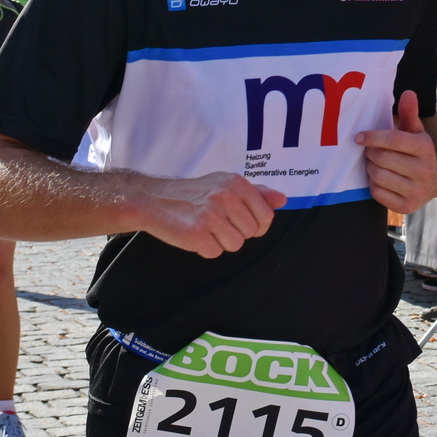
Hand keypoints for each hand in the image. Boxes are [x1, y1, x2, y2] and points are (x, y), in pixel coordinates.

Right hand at [136, 171, 283, 259]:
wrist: (154, 199)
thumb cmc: (194, 194)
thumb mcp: (225, 185)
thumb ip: (257, 193)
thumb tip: (283, 199)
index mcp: (236, 183)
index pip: (266, 216)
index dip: (256, 225)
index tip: (241, 222)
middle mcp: (225, 196)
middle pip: (251, 233)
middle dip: (236, 232)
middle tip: (217, 223)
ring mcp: (210, 215)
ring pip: (235, 244)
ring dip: (221, 242)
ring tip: (206, 228)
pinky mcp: (196, 233)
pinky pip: (215, 252)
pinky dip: (206, 249)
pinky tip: (195, 235)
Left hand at [356, 90, 436, 212]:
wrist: (432, 183)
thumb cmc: (417, 153)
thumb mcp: (416, 132)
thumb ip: (409, 113)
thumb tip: (408, 93)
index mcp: (425, 148)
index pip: (394, 140)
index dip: (373, 137)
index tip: (359, 137)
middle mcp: (423, 170)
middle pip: (382, 158)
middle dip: (370, 153)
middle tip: (369, 151)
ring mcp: (415, 190)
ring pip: (378, 176)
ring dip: (371, 168)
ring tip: (374, 164)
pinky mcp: (406, 206)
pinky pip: (378, 193)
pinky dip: (374, 184)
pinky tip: (379, 179)